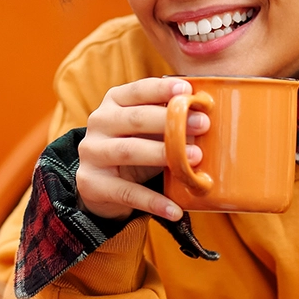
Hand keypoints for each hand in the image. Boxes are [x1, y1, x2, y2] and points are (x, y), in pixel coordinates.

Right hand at [76, 78, 209, 220]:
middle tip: (204, 124)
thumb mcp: (147, 129)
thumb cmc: (135, 146)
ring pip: (129, 151)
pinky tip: (175, 209)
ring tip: (195, 158)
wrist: (100, 184)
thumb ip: (168, 119)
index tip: (187, 90)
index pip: (137, 90)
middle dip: (170, 120)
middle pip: (134, 119)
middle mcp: (98, 122)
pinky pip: (126, 192)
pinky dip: (153, 202)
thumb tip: (206, 116)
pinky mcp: (92, 183)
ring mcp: (92, 152)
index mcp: (113, 102)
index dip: (161, 89)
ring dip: (163, 154)